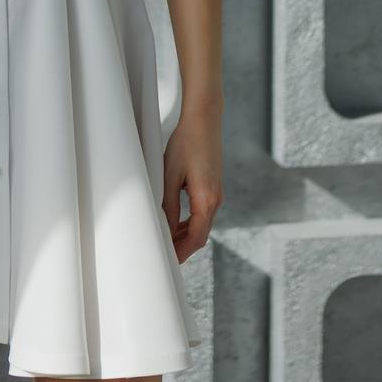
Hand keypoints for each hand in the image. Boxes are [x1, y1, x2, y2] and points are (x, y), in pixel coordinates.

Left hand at [161, 105, 223, 263]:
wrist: (204, 120)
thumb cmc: (186, 143)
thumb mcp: (171, 174)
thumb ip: (168, 205)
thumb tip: (165, 229)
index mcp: (206, 199)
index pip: (196, 239)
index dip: (181, 253)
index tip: (168, 262)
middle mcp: (216, 199)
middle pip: (201, 235)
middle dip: (183, 248)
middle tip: (164, 256)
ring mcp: (217, 194)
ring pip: (202, 225)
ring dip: (186, 235)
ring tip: (167, 241)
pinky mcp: (214, 187)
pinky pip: (203, 213)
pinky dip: (191, 222)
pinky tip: (177, 222)